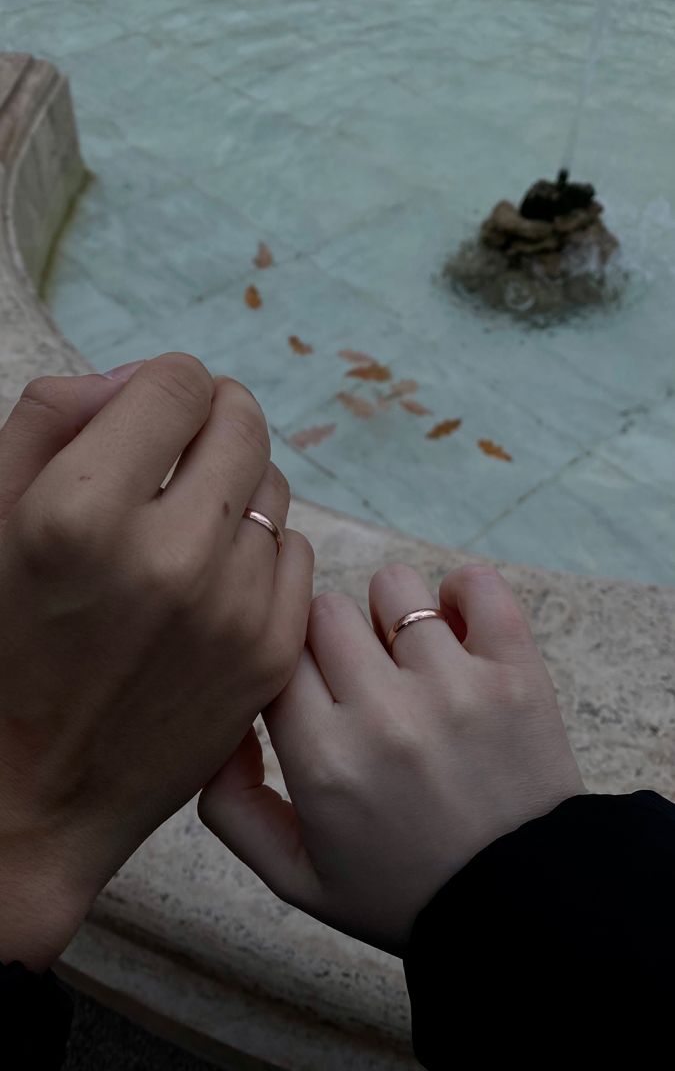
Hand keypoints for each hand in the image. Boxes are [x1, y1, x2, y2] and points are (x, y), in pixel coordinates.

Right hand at [0, 354, 312, 968]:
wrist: (35, 791)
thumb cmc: (1, 644)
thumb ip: (53, 417)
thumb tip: (135, 379)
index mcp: (82, 514)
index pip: (178, 383)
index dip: (161, 386)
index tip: (146, 417)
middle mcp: (169, 557)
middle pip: (242, 422)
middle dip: (210, 419)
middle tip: (179, 451)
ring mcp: (232, 611)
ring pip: (273, 486)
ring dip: (234, 487)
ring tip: (187, 525)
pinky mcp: (271, 655)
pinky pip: (295, 551)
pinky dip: (259, 550)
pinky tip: (213, 580)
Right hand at [200, 562, 582, 954]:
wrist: (519, 911)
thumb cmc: (402, 889)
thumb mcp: (294, 875)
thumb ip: (231, 802)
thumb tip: (225, 720)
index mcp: (323, 759)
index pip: (275, 653)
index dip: (288, 664)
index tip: (311, 689)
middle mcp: (384, 714)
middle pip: (325, 611)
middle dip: (333, 640)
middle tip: (359, 680)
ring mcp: (455, 688)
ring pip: (393, 587)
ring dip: (393, 615)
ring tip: (411, 660)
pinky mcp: (516, 674)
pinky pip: (478, 585)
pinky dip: (463, 594)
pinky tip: (459, 631)